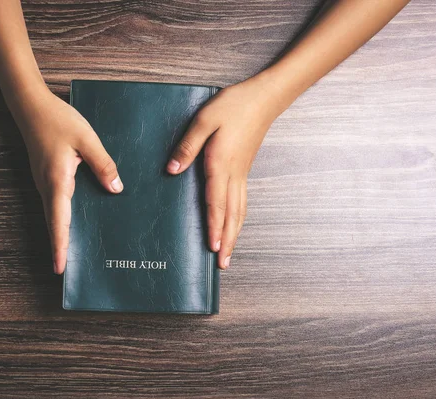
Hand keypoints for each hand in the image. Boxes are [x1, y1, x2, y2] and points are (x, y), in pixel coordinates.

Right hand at [8, 82, 122, 274]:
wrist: (31, 106)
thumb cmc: (58, 120)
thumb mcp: (87, 139)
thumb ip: (103, 165)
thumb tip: (116, 190)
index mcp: (57, 181)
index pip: (59, 221)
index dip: (60, 246)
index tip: (60, 269)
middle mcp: (47, 186)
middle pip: (55, 223)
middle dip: (61, 247)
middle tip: (68, 270)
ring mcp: (44, 182)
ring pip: (55, 214)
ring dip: (62, 233)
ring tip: (73, 253)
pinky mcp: (47, 177)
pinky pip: (57, 202)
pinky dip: (63, 217)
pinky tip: (77, 220)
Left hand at [166, 73, 286, 268]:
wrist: (263, 98)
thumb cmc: (232, 106)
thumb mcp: (204, 120)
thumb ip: (187, 146)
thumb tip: (172, 170)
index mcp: (221, 164)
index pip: (216, 202)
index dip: (214, 226)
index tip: (212, 247)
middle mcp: (234, 173)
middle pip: (231, 214)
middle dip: (227, 240)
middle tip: (223, 264)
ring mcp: (241, 173)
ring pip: (239, 210)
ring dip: (234, 233)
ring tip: (229, 252)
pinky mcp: (244, 169)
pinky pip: (242, 200)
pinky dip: (238, 218)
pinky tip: (235, 224)